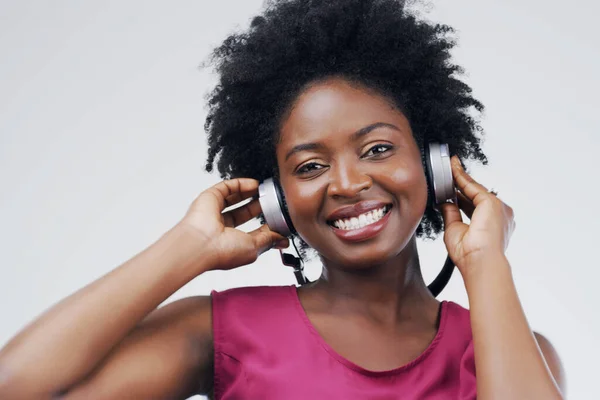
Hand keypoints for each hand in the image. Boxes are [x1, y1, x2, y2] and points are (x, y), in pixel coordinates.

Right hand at [177, 178, 288, 270]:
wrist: (201, 244)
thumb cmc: (222, 251)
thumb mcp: (255, 247)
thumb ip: (269, 240)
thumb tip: (283, 240)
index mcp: (232, 243)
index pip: (253, 231)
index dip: (266, 224)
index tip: (280, 217)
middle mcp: (222, 227)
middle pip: (244, 212)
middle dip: (260, 205)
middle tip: (274, 200)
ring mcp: (215, 211)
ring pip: (235, 198)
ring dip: (251, 192)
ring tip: (265, 189)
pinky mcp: (210, 198)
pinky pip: (227, 187)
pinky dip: (241, 184)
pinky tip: (254, 185)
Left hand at [439, 156, 515, 276]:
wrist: (480, 261)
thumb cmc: (469, 254)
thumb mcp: (454, 230)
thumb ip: (451, 214)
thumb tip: (444, 202)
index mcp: (493, 225)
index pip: (473, 206)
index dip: (461, 196)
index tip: (451, 188)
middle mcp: (499, 215)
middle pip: (476, 195)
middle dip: (460, 184)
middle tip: (448, 172)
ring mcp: (499, 208)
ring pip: (475, 188)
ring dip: (460, 177)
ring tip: (449, 165)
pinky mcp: (493, 202)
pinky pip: (472, 186)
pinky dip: (461, 176)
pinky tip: (452, 168)